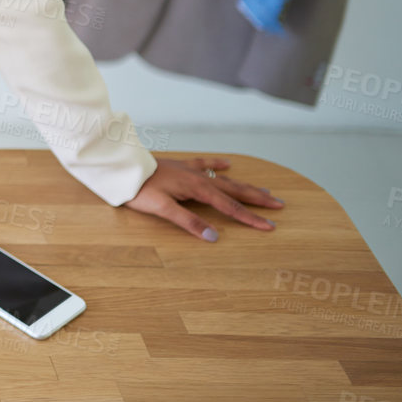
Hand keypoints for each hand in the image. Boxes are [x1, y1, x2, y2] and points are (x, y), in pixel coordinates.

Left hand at [124, 156, 283, 240]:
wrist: (122, 168)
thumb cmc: (140, 189)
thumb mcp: (163, 209)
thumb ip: (188, 222)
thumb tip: (213, 237)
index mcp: (198, 189)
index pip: (230, 208)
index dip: (250, 218)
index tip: (270, 226)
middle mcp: (199, 178)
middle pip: (234, 191)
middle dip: (257, 199)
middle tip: (279, 205)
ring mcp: (191, 170)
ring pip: (224, 179)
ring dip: (244, 186)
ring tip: (264, 190)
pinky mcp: (181, 166)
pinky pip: (204, 164)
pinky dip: (217, 164)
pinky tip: (227, 164)